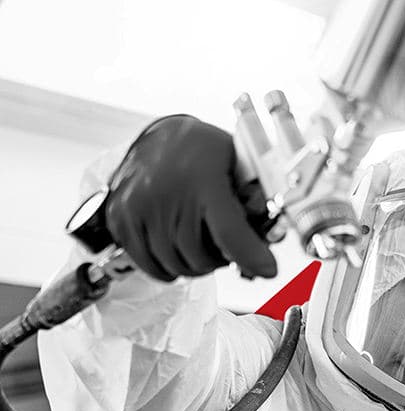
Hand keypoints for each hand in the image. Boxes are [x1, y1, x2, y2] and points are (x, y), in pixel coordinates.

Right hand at [105, 115, 276, 282]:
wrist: (158, 137)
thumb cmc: (205, 154)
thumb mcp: (239, 165)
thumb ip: (256, 202)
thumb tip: (274, 238)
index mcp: (202, 177)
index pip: (229, 233)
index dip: (251, 257)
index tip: (268, 269)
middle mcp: (166, 192)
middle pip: (202, 257)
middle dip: (221, 260)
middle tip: (226, 248)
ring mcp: (138, 207)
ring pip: (178, 266)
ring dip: (196, 266)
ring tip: (203, 244)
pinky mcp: (120, 220)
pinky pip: (152, 267)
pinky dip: (170, 268)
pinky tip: (179, 250)